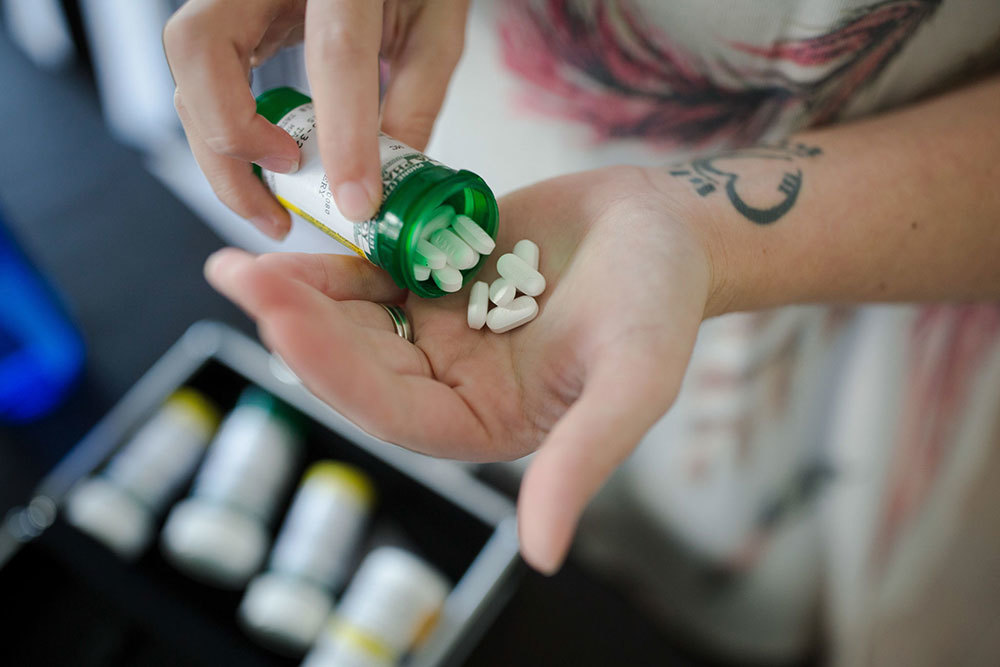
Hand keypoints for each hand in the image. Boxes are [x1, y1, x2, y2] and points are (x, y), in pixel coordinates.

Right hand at [164, 0, 469, 237]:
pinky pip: (198, 75)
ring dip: (218, 152)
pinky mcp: (225, 13)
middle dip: (231, 143)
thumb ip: (416, 97)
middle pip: (202, 51)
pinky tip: (262, 168)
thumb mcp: (433, 24)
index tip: (356, 202)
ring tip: (270, 206)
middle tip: (280, 204)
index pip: (334, 53)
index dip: (344, 136)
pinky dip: (223, 131)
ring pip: (184, 69)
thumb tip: (389, 181)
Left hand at [205, 166, 713, 571]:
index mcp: (487, 423)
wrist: (664, 226)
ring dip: (298, 297)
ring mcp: (435, 333)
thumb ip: (583, 461)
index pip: (395, 412)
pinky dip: (331, 262)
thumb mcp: (634, 382)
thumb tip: (544, 558)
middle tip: (240, 278)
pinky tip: (290, 242)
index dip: (336, 372)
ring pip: (351, 323)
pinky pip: (369, 278)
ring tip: (240, 265)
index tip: (282, 321)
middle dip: (298, 328)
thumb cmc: (661, 302)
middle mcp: (451, 385)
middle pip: (358, 367)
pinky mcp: (431, 284)